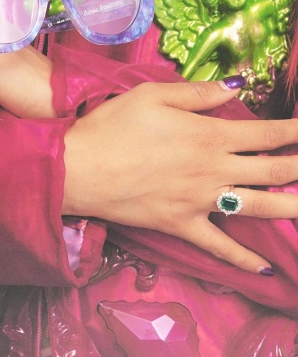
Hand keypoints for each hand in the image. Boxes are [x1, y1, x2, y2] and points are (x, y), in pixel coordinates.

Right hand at [63, 79, 297, 273]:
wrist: (80, 169)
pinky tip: (264, 270)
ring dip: (291, 208)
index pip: (266, 134)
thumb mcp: (153, 94)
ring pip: (259, 208)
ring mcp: (200, 202)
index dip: (296, 131)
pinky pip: (219, 247)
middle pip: (273, 170)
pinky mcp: (182, 225)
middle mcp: (214, 170)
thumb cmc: (113, 126)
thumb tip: (237, 87)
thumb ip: (198, 92)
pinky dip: (242, 260)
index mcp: (209, 135)